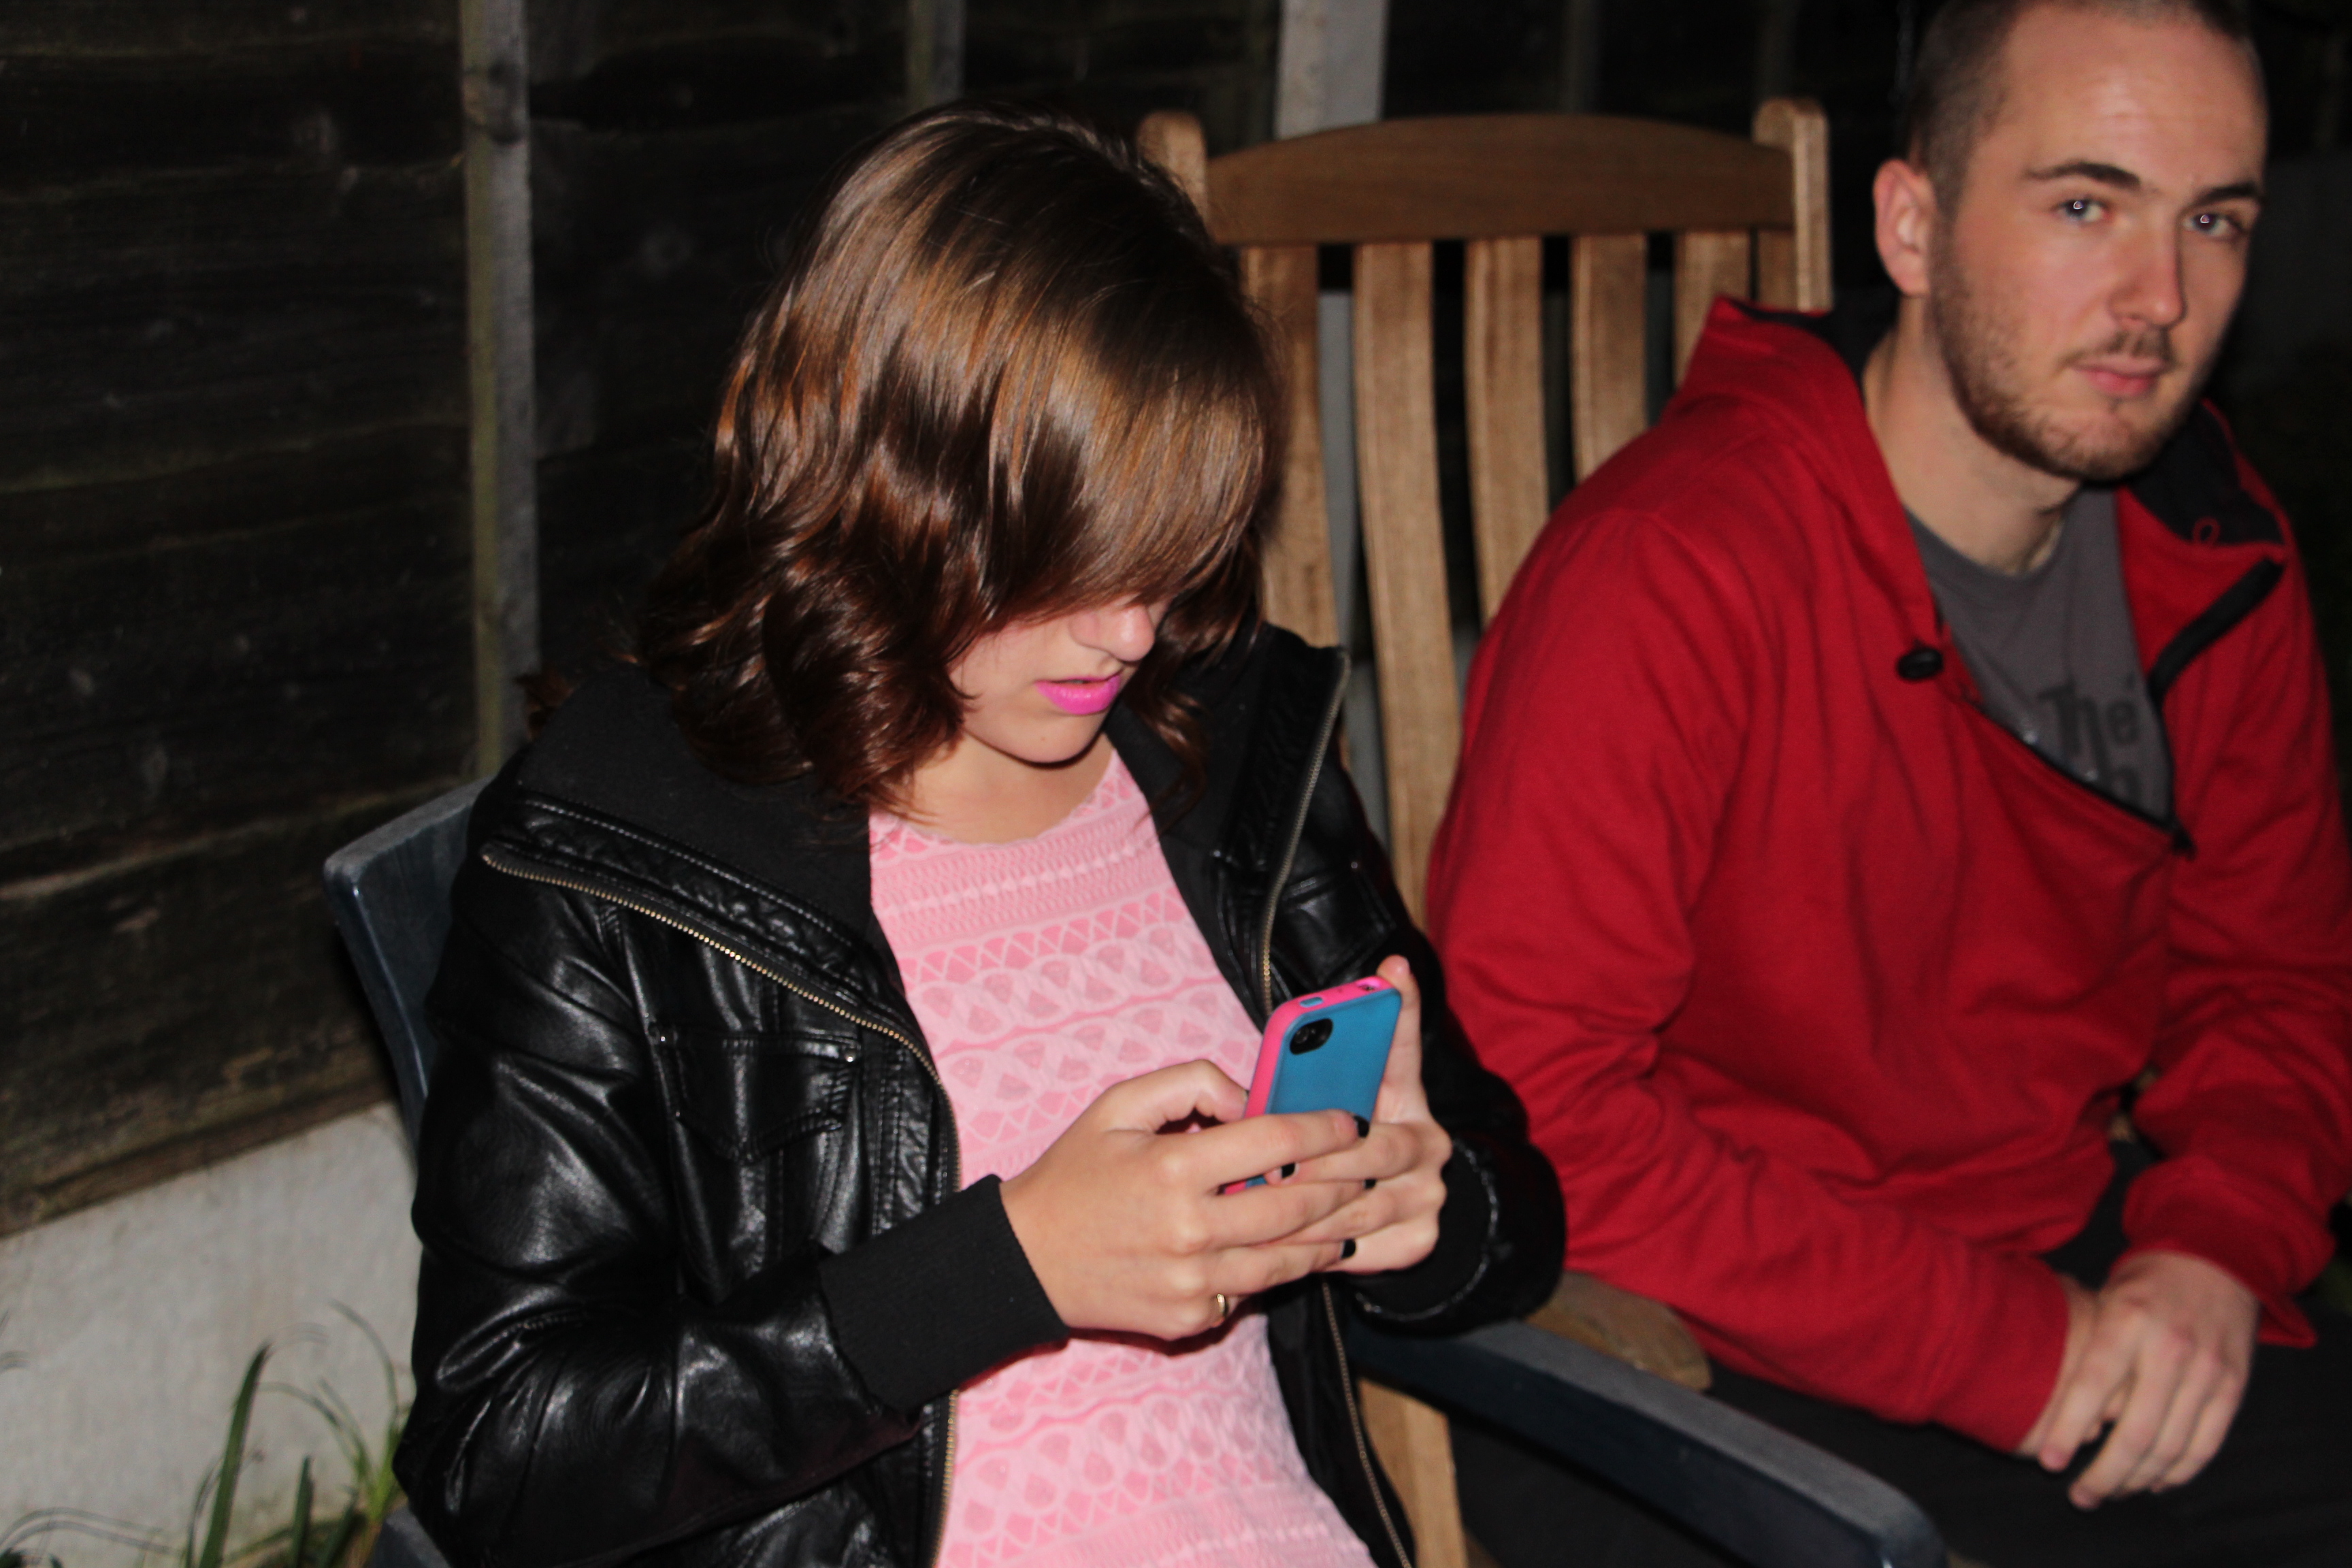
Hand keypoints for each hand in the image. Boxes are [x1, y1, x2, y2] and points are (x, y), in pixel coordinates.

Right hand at [999, 1060, 1364, 1338]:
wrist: (1027, 1261)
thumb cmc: (1076, 1174)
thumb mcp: (1119, 1105)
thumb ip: (1191, 1083)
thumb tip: (1253, 1096)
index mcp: (1173, 1169)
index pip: (1275, 1142)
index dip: (1325, 1128)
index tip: (1353, 1120)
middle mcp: (1189, 1231)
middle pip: (1296, 1205)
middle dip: (1346, 1181)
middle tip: (1374, 1164)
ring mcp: (1194, 1283)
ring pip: (1290, 1258)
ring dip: (1331, 1230)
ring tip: (1358, 1206)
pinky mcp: (1192, 1319)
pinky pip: (1255, 1290)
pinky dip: (1285, 1266)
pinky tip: (1308, 1245)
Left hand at [1272, 955, 1454, 1274]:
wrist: (1381, 1214)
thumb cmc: (1335, 1147)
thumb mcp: (1331, 1105)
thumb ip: (1316, 1072)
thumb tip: (1299, 1023)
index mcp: (1409, 1099)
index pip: (1405, 1049)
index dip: (1403, 1009)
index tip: (1392, 969)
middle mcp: (1430, 1143)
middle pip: (1377, 1147)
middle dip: (1320, 1158)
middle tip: (1271, 1163)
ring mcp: (1428, 1196)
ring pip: (1360, 1205)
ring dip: (1306, 1208)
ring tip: (1256, 1207)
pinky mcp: (1419, 1241)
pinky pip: (1359, 1248)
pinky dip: (1313, 1248)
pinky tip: (1275, 1244)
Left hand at [2018, 1252, 2258, 1506]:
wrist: (2216, 1255)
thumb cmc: (2145, 1280)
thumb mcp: (2104, 1296)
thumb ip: (2089, 1347)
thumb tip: (2059, 1404)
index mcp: (2127, 1321)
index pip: (2093, 1386)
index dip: (2070, 1429)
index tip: (2051, 1462)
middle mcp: (2169, 1349)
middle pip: (2136, 1432)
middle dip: (2105, 1473)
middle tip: (2082, 1495)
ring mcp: (2207, 1371)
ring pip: (2171, 1448)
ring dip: (2139, 1480)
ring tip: (2112, 1492)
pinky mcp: (2233, 1387)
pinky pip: (2206, 1444)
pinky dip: (2179, 1472)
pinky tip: (2154, 1482)